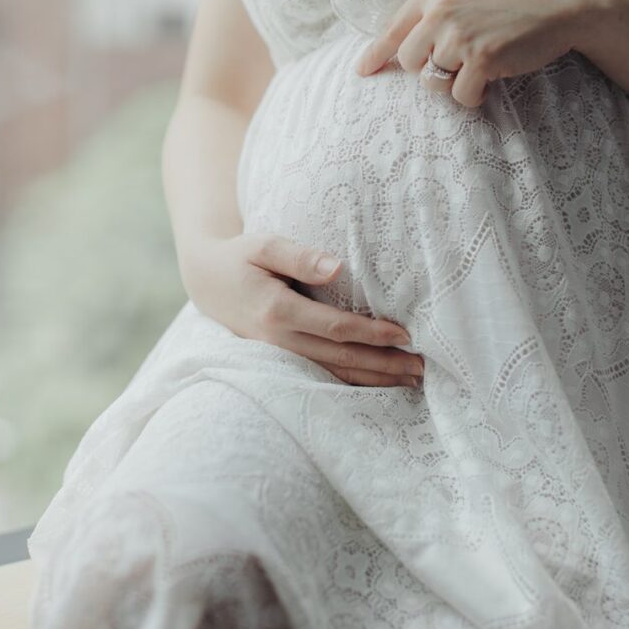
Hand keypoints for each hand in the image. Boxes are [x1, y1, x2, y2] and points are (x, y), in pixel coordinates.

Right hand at [180, 233, 424, 387]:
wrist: (206, 281)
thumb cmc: (240, 257)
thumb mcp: (264, 244)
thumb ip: (300, 256)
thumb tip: (337, 268)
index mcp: (277, 311)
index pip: (336, 328)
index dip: (372, 334)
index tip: (405, 335)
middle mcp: (278, 340)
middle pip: (341, 358)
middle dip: (384, 366)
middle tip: (422, 369)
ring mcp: (278, 356)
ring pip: (333, 373)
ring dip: (374, 379)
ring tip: (410, 381)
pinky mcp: (280, 361)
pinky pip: (321, 375)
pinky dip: (352, 381)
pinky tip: (377, 383)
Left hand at [353, 0, 603, 107]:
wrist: (561, 1)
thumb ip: (435, 11)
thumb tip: (404, 47)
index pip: (392, 30)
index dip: (375, 55)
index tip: (362, 72)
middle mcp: (439, 9)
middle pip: (409, 61)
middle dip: (430, 68)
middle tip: (461, 61)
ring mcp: (458, 34)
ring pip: (434, 81)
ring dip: (456, 80)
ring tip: (482, 62)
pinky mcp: (480, 57)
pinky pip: (460, 94)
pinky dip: (475, 94)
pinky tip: (493, 77)